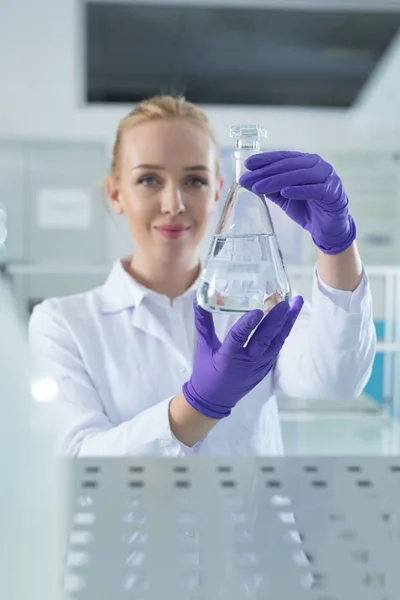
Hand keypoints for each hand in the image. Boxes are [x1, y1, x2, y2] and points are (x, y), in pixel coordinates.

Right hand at [182, 296, 303, 418]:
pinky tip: (289, 319)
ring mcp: (259, 366)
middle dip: (276, 320)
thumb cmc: (206, 372)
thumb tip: (199, 301)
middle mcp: (247, 362)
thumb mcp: (203, 348)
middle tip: (285, 302)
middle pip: (264, 339)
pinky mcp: (266, 368)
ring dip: (287, 323)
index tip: (257, 310)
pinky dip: (283, 333)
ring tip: (295, 304)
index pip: (239, 338)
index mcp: (228, 357)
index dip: (248, 324)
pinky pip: (276, 348)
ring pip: (276, 342)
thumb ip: (203, 324)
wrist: (214, 400)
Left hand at [239, 151, 355, 254]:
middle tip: (248, 179)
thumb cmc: (307, 209)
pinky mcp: (333, 193)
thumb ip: (270, 188)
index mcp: (306, 162)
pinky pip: (315, 190)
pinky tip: (285, 192)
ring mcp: (328, 178)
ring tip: (259, 187)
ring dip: (277, 181)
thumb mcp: (284, 197)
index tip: (248, 164)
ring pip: (300, 175)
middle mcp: (318, 165)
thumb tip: (248, 181)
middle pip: (289, 165)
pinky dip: (299, 190)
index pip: (284, 157)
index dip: (266, 159)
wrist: (326, 229)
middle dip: (266, 172)